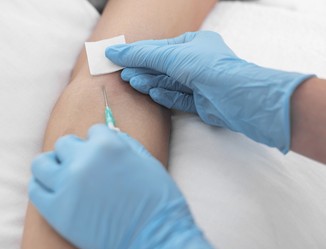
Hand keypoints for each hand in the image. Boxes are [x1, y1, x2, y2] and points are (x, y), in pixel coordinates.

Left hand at [29, 124, 222, 248]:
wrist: (153, 239)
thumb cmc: (156, 201)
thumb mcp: (147, 162)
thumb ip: (124, 143)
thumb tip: (107, 134)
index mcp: (107, 146)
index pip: (92, 131)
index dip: (99, 142)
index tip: (102, 154)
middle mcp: (83, 161)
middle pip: (64, 144)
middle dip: (76, 152)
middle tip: (85, 166)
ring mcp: (67, 186)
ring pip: (41, 163)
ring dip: (53, 165)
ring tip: (65, 175)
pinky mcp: (56, 210)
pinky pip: (36, 188)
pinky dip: (44, 186)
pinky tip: (57, 190)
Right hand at [106, 31, 312, 152]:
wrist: (235, 96)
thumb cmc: (208, 67)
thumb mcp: (171, 56)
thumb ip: (142, 55)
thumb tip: (115, 51)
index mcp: (194, 44)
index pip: (160, 48)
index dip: (137, 52)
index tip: (117, 56)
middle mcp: (198, 62)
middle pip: (163, 66)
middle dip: (143, 69)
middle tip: (123, 74)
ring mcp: (201, 83)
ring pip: (170, 82)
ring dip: (151, 82)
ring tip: (133, 82)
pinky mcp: (202, 102)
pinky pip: (179, 97)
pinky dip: (165, 95)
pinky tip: (151, 93)